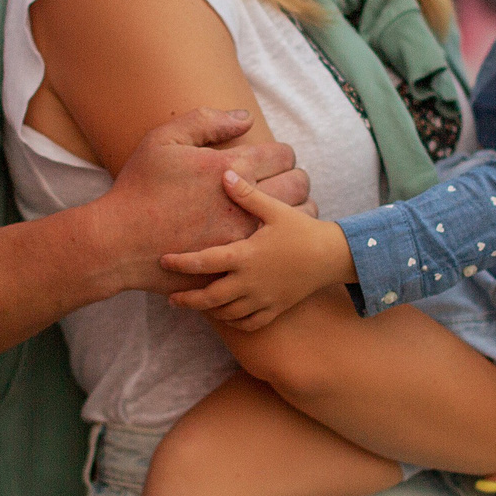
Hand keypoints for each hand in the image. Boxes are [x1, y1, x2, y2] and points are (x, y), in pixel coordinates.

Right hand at [98, 109, 307, 294]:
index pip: (283, 154)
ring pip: (297, 219)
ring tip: (284, 210)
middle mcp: (246, 203)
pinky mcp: (239, 263)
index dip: (282, 154)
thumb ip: (207, 121)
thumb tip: (245, 117)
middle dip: (296, 178)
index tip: (273, 159)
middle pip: (298, 184)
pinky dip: (281, 241)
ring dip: (297, 209)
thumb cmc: (139, 187)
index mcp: (232, 169)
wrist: (120, 242)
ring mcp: (244, 236)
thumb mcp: (164, 140)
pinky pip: (279, 250)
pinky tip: (271, 238)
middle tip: (285, 181)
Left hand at [159, 170, 354, 327]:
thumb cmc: (302, 230)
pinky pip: (248, 323)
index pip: (204, 262)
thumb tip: (225, 172)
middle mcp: (250, 281)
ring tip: (195, 304)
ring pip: (226, 313)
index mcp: (246, 255)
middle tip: (171, 299)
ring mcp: (262, 298)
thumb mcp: (275, 210)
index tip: (162, 261)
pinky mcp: (274, 309)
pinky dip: (233, 322)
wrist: (332, 257)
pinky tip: (225, 314)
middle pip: (210, 298)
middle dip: (187, 300)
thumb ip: (247, 194)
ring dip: (208, 310)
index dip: (180, 263)